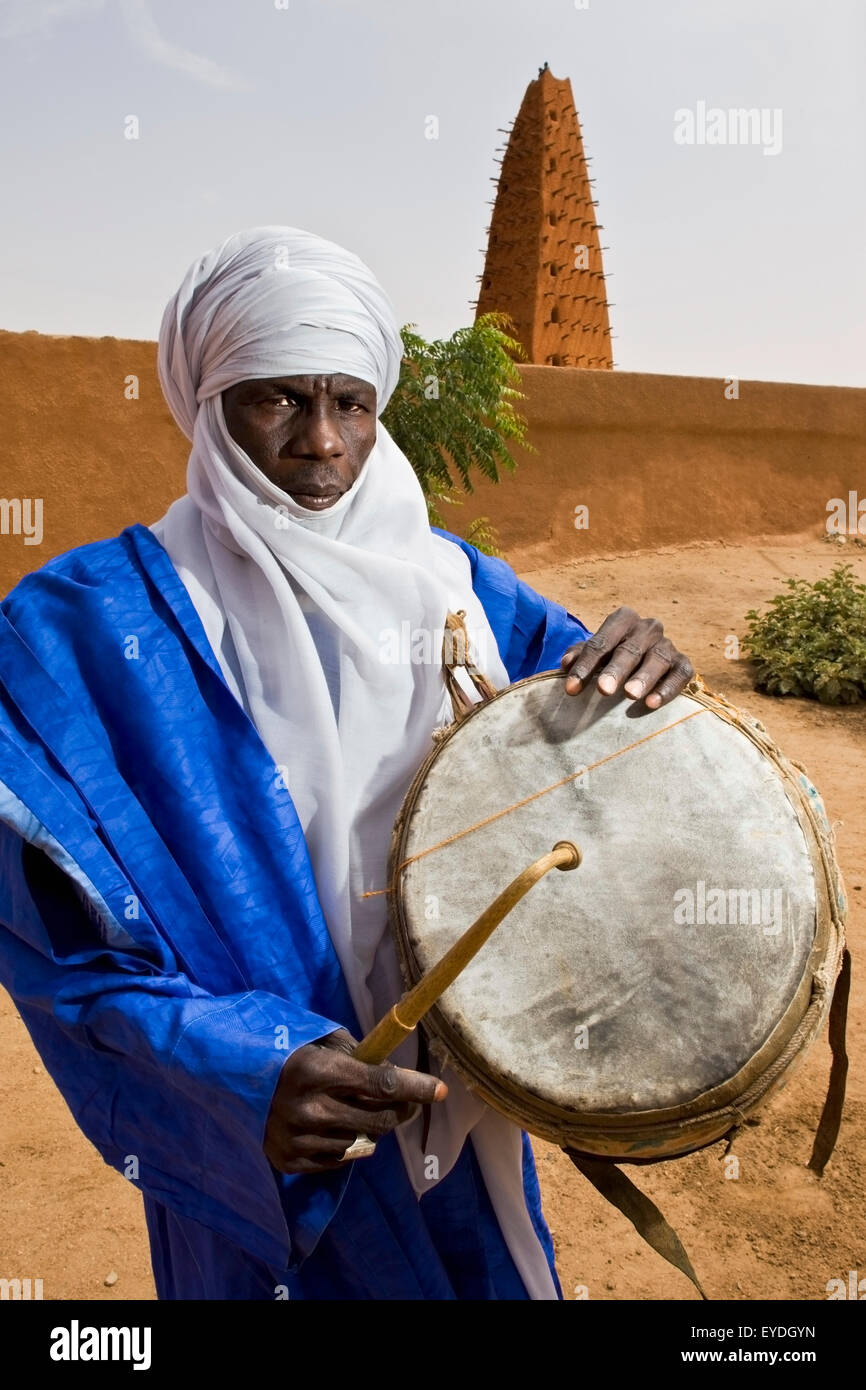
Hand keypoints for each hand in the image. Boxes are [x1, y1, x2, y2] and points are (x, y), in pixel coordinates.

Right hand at [264, 1028, 447, 1174]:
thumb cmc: (286, 1052)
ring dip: (369, 1127)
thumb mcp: (320, 1040)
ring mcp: (297, 1138)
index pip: (381, 1084)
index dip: (415, 1087)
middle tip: (403, 1101)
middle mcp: (308, 1108)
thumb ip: (358, 1055)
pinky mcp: (289, 1160)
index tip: (439, 1090)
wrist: (233, 1078)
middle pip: (379, 1119)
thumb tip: (398, 1074)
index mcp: (317, 1071)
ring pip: (362, 1143)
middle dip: (399, 1109)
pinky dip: (345, 1145)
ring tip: (354, 1110)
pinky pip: (339, 1160)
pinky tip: (332, 1126)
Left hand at [560, 608, 693, 709]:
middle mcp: (648, 628)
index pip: (602, 642)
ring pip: (657, 659)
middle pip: (630, 650)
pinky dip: (667, 688)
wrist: (642, 661)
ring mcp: (667, 645)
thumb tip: (566, 664)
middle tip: (604, 690)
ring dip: (643, 678)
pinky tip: (652, 703)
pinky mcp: (682, 663)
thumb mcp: (594, 653)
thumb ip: (579, 656)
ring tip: (630, 695)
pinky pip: (680, 674)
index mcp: (623, 620)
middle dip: (615, 670)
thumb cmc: (611, 656)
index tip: (571, 689)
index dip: (585, 665)